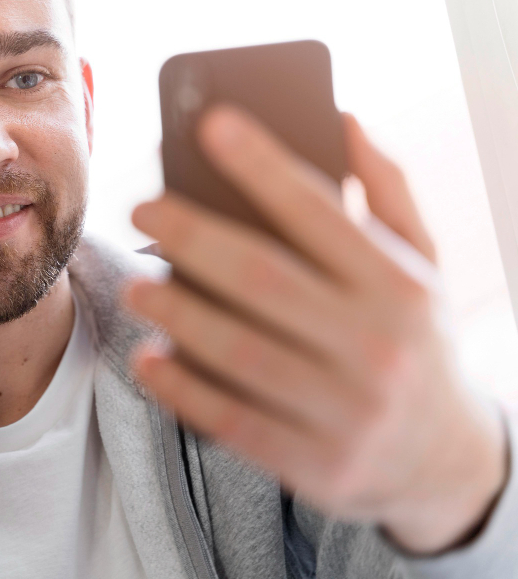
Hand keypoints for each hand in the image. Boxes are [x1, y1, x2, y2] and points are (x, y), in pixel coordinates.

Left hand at [126, 106, 507, 553]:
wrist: (442, 458)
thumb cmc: (413, 338)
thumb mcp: (422, 264)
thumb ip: (388, 190)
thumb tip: (345, 116)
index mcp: (398, 285)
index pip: (320, 211)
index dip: (262, 164)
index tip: (211, 125)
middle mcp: (376, 345)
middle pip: (263, 277)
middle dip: (193, 236)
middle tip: (142, 208)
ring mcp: (345, 410)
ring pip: (239, 350)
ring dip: (176, 311)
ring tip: (135, 284)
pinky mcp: (313, 462)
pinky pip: (231, 421)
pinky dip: (181, 389)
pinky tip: (148, 359)